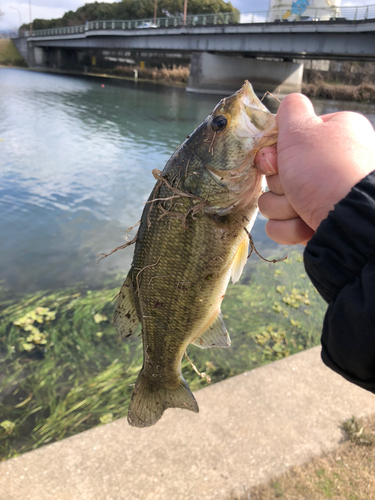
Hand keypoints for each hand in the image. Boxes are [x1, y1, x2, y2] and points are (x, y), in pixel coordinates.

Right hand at [255, 94, 374, 244]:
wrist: (350, 221)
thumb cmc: (326, 171)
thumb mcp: (303, 130)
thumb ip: (291, 110)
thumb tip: (290, 103)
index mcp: (332, 137)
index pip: (286, 142)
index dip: (276, 153)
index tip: (277, 160)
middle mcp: (328, 166)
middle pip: (278, 173)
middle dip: (280, 184)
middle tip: (296, 184)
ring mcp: (321, 197)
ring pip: (276, 201)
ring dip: (283, 207)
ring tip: (304, 208)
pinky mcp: (314, 223)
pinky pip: (283, 225)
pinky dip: (290, 228)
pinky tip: (307, 225)